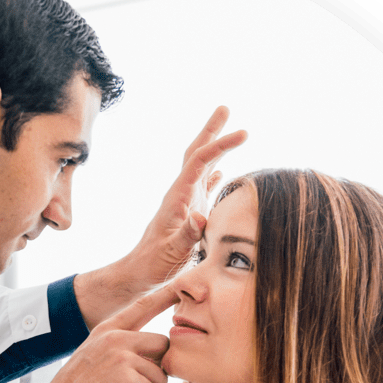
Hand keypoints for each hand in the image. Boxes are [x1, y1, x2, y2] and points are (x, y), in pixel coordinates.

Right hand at [1, 286, 178, 382]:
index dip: (164, 294)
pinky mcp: (128, 381)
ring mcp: (122, 358)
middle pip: (163, 345)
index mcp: (106, 331)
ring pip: (161, 376)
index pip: (142, 306)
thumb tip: (154, 357)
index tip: (180, 284)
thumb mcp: (93, 359)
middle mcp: (115, 338)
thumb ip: (119, 350)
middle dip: (157, 370)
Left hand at [131, 106, 246, 285]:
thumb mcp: (172, 252)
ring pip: (200, 168)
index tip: (244, 133)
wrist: (139, 273)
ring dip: (214, 148)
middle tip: (225, 108)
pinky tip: (221, 171)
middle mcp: (180, 195)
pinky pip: (202, 187)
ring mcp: (184, 204)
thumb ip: (187, 235)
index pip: (199, 161)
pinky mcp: (187, 214)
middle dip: (211, 131)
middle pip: (196, 154)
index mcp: (177, 198)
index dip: (221, 145)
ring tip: (228, 132)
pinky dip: (214, 174)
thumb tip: (201, 216)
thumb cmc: (153, 265)